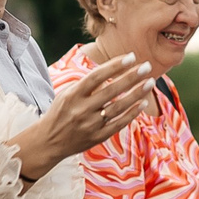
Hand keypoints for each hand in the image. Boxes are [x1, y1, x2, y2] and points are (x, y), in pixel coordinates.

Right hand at [16, 53, 150, 179]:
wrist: (48, 142)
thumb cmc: (60, 112)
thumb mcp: (67, 94)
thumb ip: (87, 84)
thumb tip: (112, 70)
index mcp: (72, 95)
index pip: (96, 76)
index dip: (115, 65)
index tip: (132, 56)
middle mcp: (82, 109)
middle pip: (111, 90)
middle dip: (131, 77)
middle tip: (147, 66)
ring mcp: (90, 124)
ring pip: (118, 107)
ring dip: (137, 94)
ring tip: (150, 82)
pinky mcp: (97, 137)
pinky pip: (119, 124)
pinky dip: (132, 113)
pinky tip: (143, 103)